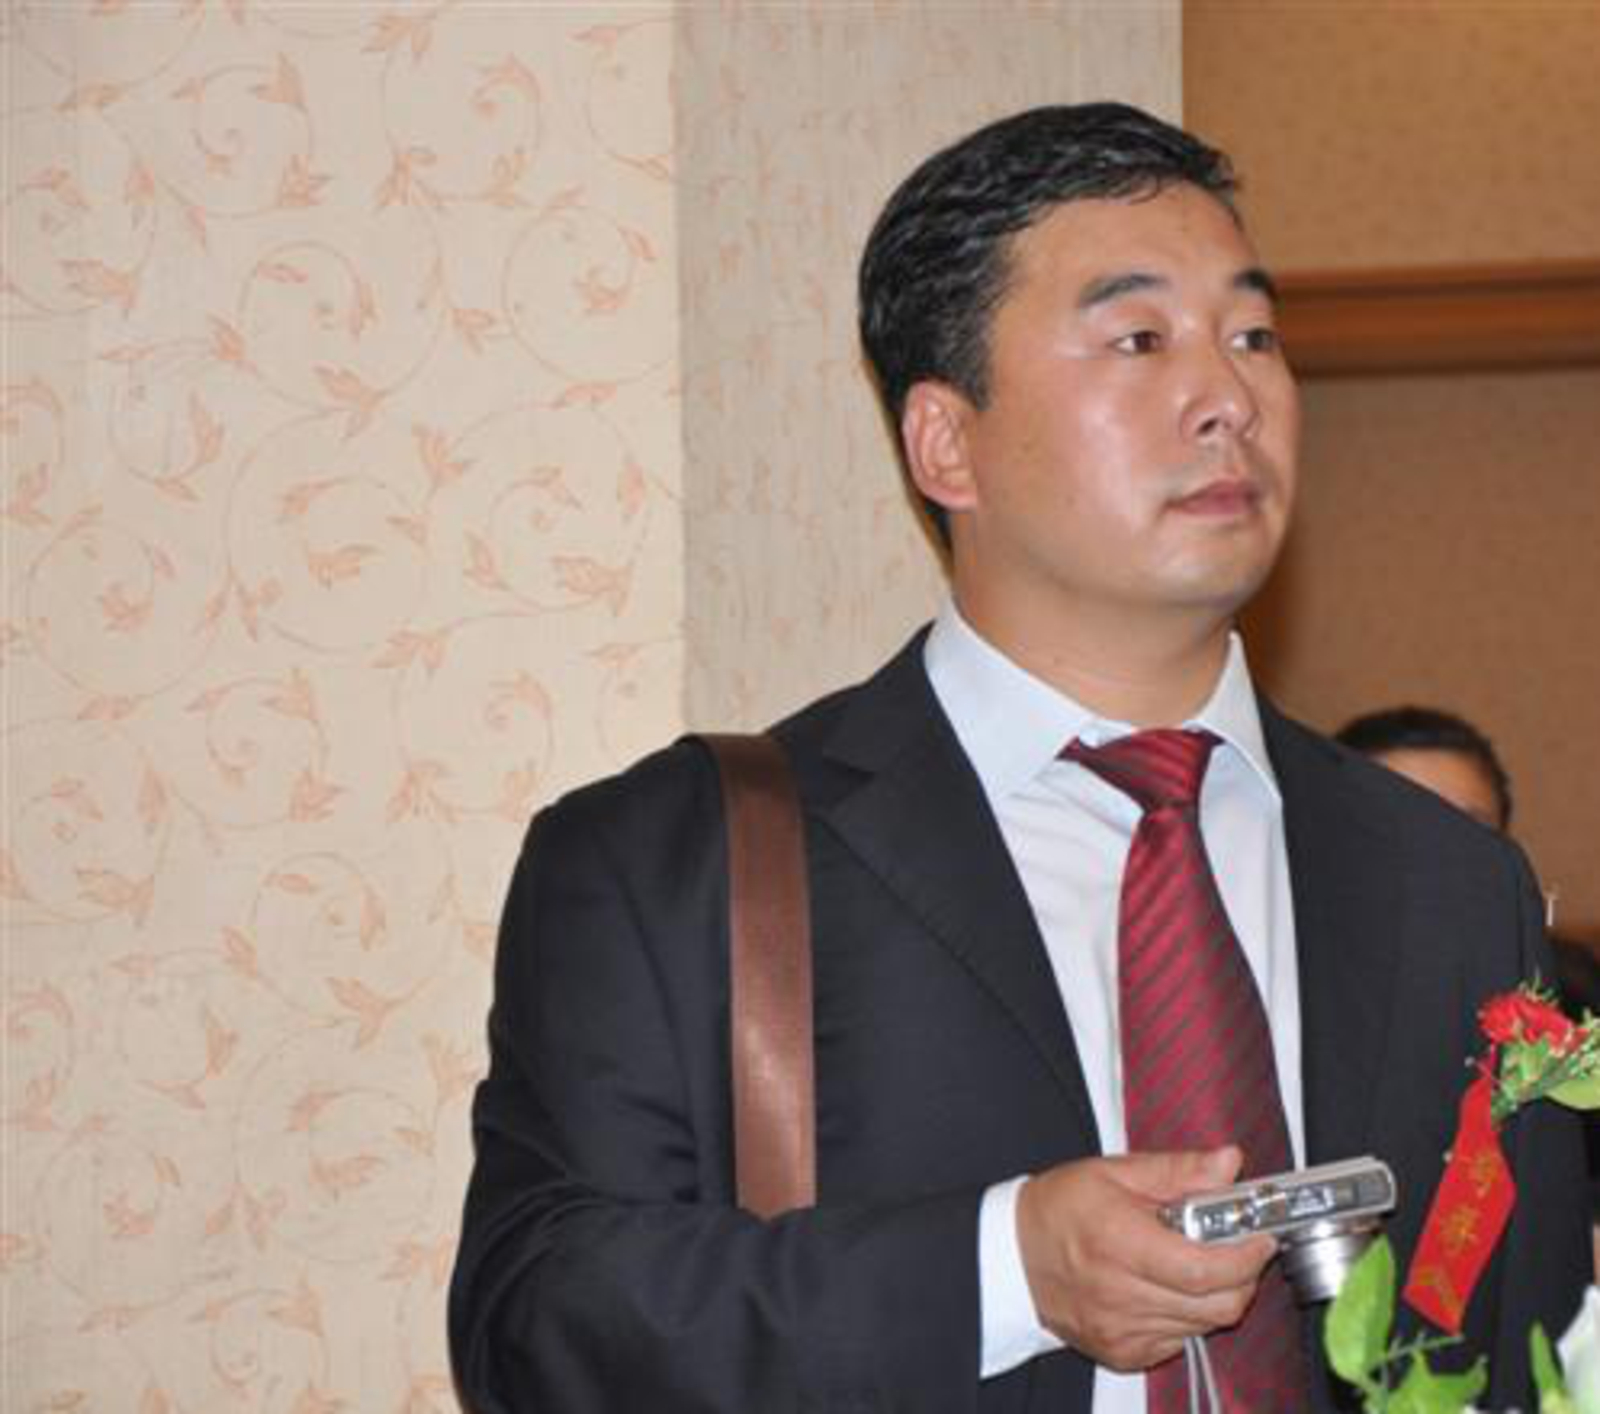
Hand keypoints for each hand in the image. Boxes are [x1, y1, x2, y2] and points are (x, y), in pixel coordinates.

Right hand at [1015, 1146, 1276, 1372]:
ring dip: (1215, 1294)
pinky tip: (1167, 1286)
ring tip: (1195, 1260)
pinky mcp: (1122, 1353)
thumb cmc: (1059, 1208)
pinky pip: (1180, 1340)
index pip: (1204, 1267)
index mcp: (1118, 1241)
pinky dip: (1187, 1315)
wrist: (1012, 1255)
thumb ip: (1177, 1170)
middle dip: (1241, 1275)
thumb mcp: (1114, 1172)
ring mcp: (1121, 1330)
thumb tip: (1228, 1163)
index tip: (1260, 1236)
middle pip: (1216, 1304)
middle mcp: (1119, 1293)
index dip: (1245, 1255)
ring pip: (1204, 1325)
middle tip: (1237, 1246)